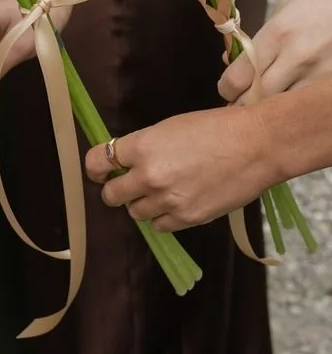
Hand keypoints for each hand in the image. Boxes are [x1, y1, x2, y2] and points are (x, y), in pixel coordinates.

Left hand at [85, 106, 275, 231]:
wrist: (257, 145)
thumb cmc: (217, 128)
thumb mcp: (170, 128)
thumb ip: (143, 147)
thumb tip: (125, 161)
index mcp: (141, 146)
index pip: (96, 163)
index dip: (95, 168)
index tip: (100, 171)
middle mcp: (148, 176)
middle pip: (111, 195)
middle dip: (116, 190)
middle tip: (128, 185)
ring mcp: (167, 200)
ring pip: (135, 213)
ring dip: (142, 204)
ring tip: (162, 192)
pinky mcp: (187, 218)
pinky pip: (160, 226)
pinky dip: (164, 218)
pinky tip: (177, 203)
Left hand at [219, 0, 331, 103]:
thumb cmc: (322, 3)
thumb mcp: (286, 9)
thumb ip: (257, 37)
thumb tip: (230, 61)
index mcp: (278, 33)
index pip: (238, 76)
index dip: (226, 88)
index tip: (226, 89)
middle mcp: (297, 56)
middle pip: (255, 99)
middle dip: (241, 104)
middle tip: (238, 104)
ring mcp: (319, 74)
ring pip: (281, 109)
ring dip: (268, 110)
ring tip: (263, 107)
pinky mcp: (331, 86)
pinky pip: (305, 105)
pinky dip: (294, 109)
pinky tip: (290, 105)